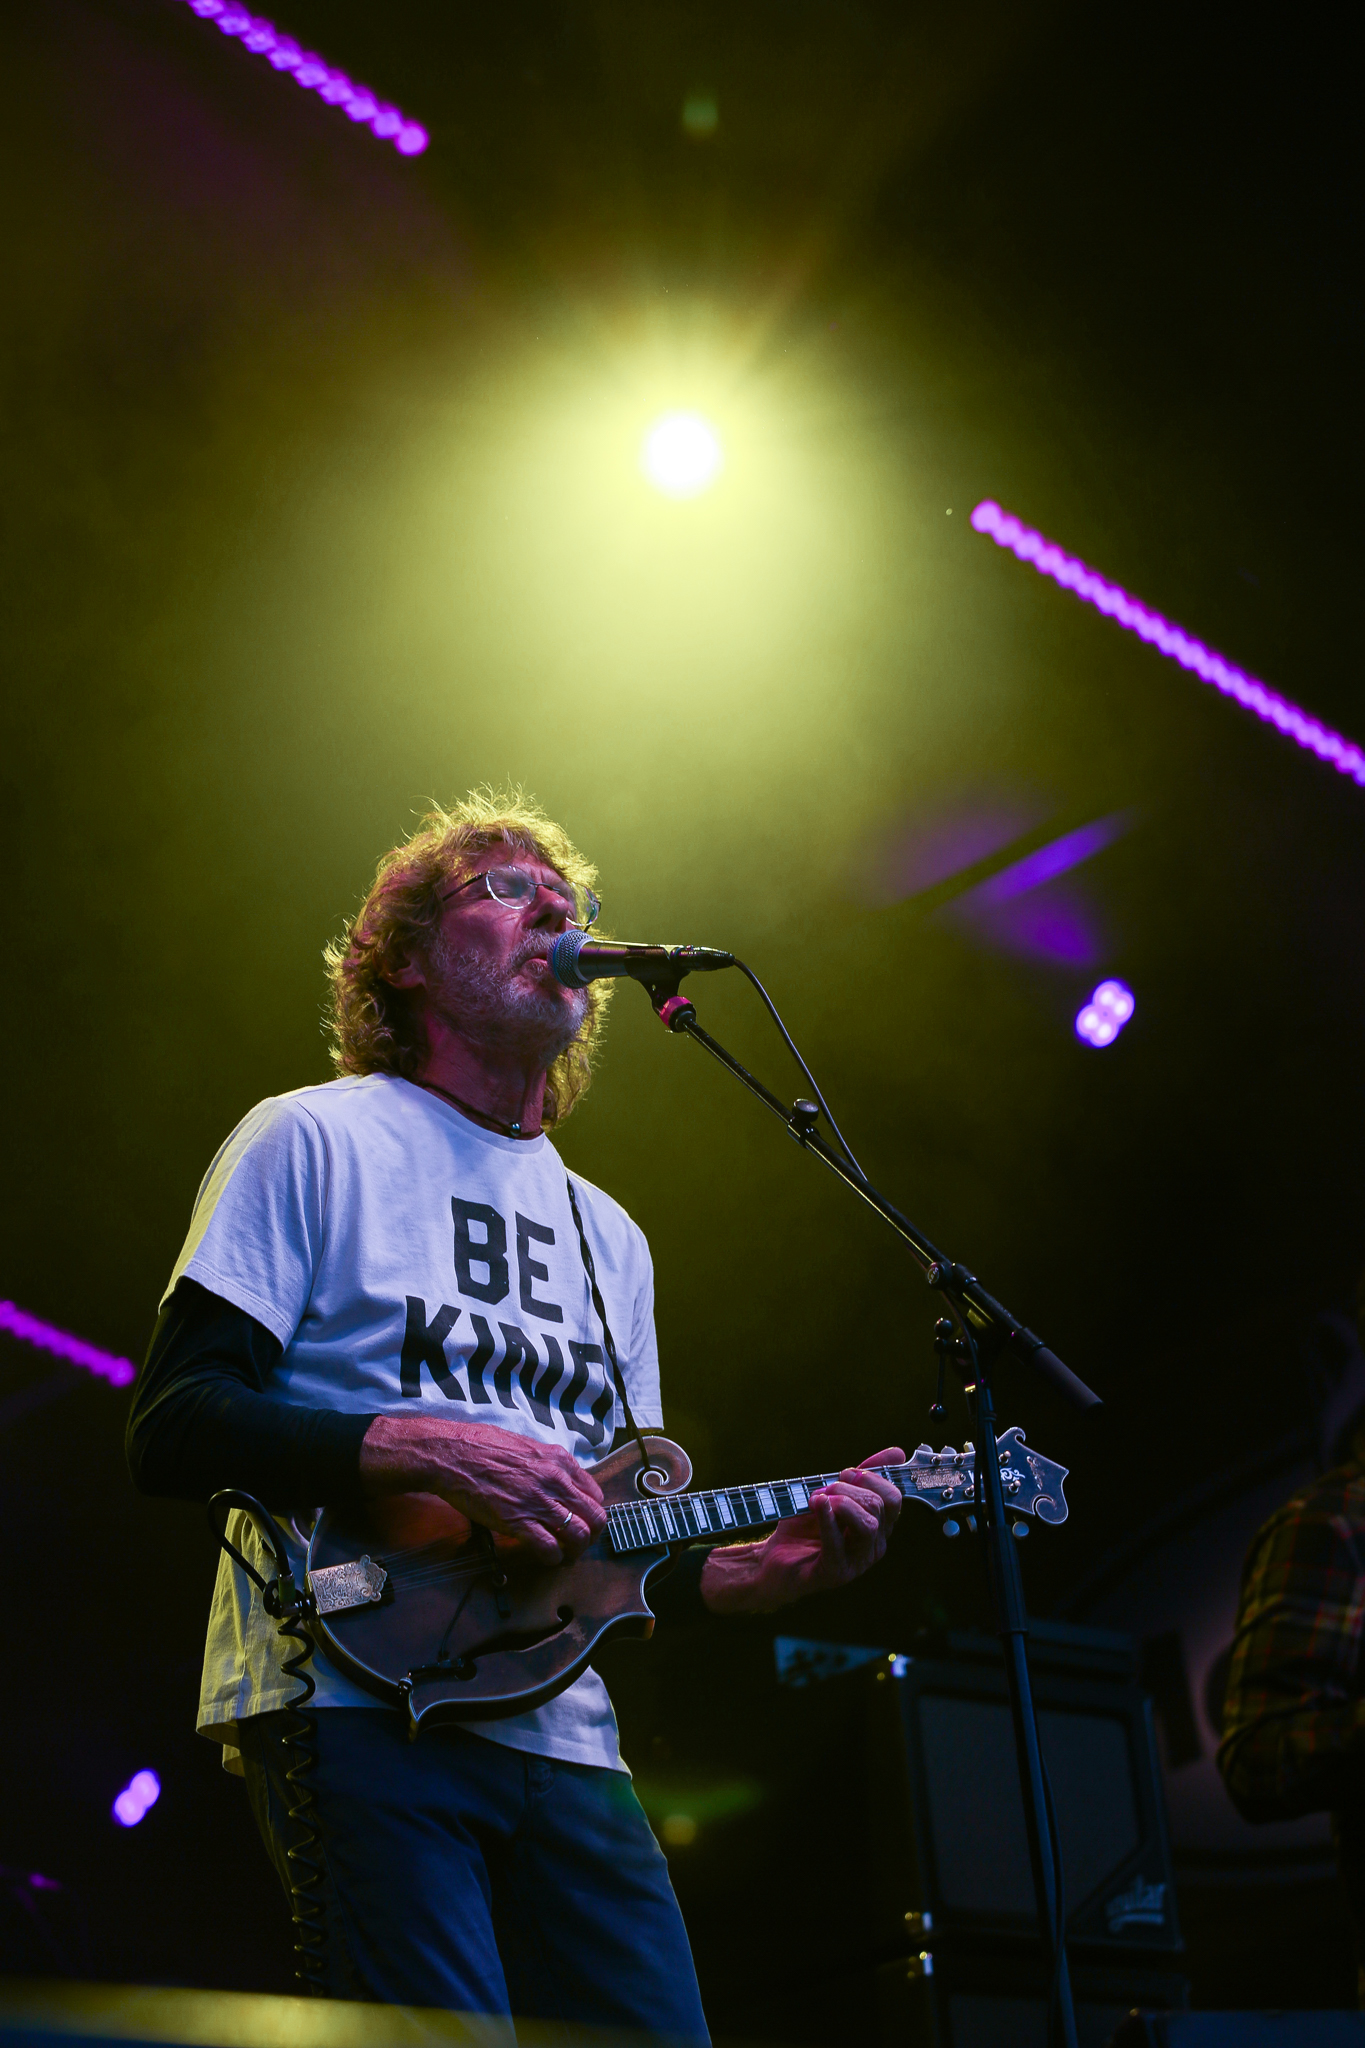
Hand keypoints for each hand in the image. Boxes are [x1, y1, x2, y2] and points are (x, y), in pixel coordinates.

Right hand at [359, 1415, 605, 1563]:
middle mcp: (555, 1480)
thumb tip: (558, 1478)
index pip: (595, 1494)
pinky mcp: (517, 1521)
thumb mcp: (527, 1445)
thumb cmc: (483, 1446)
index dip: (591, 1512)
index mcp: (559, 1460)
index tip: (582, 1520)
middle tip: (579, 1544)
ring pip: (578, 1535)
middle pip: (595, 1517)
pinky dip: (553, 1558)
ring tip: (566, 1556)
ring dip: (575, 1551)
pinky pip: (549, 1548)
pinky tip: (547, 1558)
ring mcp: (538, 1501)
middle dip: (591, 1536)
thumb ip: (547, 1463)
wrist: (453, 1454)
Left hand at [700, 1448, 904, 1614]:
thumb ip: (862, 1476)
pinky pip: (837, 1544)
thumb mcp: (834, 1494)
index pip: (893, 1498)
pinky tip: (816, 1504)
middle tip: (824, 1487)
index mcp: (878, 1528)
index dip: (871, 1478)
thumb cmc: (804, 1527)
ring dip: (841, 1502)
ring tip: (817, 1499)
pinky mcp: (835, 1573)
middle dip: (848, 1487)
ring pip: (867, 1524)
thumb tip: (898, 1453)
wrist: (773, 1558)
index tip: (845, 1473)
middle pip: (877, 1506)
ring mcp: (857, 1563)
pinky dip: (827, 1518)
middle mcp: (873, 1547)